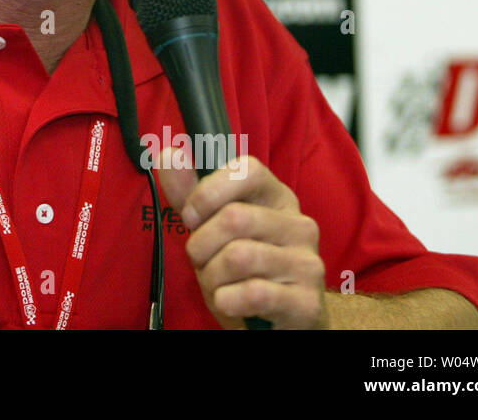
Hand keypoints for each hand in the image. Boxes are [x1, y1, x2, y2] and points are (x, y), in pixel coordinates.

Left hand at [154, 152, 328, 328]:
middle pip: (234, 218)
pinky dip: (227, 301)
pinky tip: (232, 303)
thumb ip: (188, 194)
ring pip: (239, 257)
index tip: (191, 217)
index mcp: (278, 198)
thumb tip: (169, 154)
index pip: (247, 170)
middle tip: (203, 262)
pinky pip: (252, 293)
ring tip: (218, 285)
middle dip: (201, 246)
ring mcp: (308, 263)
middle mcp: (300, 225)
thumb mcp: (209, 230)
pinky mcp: (307, 302)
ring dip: (212, 278)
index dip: (208, 192)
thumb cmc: (240, 271)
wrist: (277, 323)